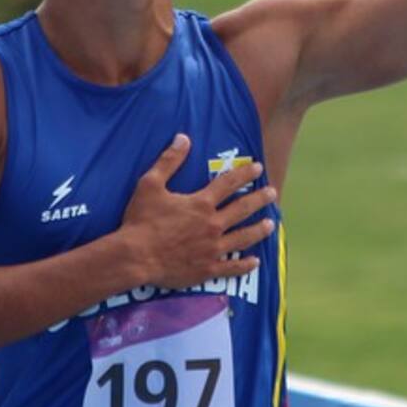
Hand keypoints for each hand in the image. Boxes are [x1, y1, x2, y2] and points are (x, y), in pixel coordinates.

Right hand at [119, 134, 276, 289]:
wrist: (134, 257)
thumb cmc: (140, 221)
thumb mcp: (150, 185)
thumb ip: (169, 161)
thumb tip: (183, 138)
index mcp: (201, 204)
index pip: (229, 184)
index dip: (244, 174)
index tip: (258, 168)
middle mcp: (212, 224)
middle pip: (243, 209)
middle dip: (260, 199)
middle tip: (272, 193)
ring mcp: (212, 248)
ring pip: (243, 237)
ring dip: (258, 230)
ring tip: (271, 224)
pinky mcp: (207, 268)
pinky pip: (232, 268)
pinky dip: (245, 265)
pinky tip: (255, 262)